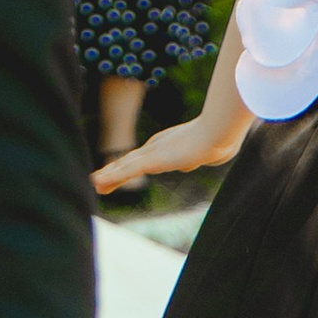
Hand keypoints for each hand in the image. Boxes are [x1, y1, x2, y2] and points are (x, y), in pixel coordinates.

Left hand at [93, 103, 245, 194]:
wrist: (219, 133)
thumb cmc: (221, 138)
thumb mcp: (217, 147)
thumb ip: (216, 148)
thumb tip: (224, 149)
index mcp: (169, 147)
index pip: (144, 158)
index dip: (129, 166)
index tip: (118, 173)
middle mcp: (156, 148)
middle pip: (129, 162)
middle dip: (114, 172)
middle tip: (98, 181)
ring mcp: (152, 154)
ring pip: (123, 167)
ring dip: (108, 176)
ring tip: (93, 184)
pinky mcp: (151, 160)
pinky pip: (125, 171)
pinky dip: (110, 178)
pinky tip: (96, 183)